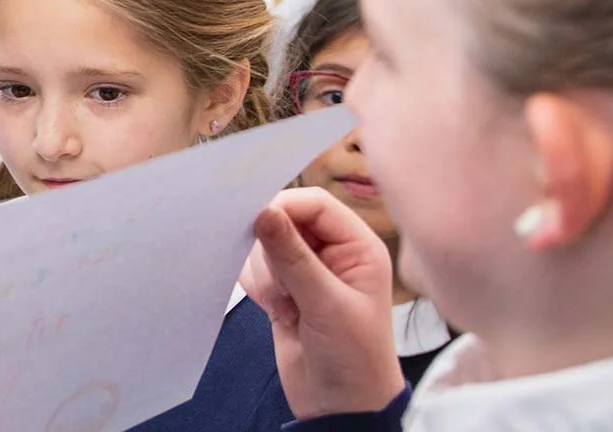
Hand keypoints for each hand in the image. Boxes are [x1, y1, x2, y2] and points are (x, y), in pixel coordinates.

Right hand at [241, 188, 404, 417]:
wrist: (340, 407)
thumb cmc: (354, 357)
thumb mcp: (326, 305)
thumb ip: (293, 256)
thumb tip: (262, 211)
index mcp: (357, 246)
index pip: (314, 204)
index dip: (284, 208)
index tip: (257, 225)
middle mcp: (332, 252)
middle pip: (283, 220)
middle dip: (273, 253)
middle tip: (285, 288)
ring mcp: (305, 270)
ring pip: (264, 246)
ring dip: (266, 276)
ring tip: (287, 309)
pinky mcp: (283, 289)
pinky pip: (254, 269)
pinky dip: (257, 288)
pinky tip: (278, 313)